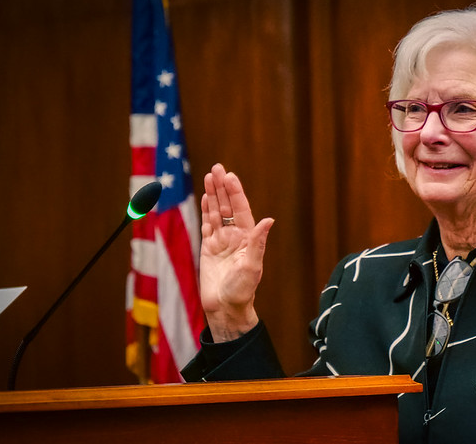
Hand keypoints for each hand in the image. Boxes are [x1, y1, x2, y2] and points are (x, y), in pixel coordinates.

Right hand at [200, 164, 273, 341]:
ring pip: (216, 212)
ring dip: (213, 194)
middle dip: (222, 187)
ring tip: (209, 176)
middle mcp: (236, 236)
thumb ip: (258, 242)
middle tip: (217, 168)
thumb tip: (269, 220)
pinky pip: (207, 225)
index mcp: (248, 238)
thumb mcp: (252, 266)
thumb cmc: (242, 290)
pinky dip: (206, 210)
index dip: (235, 192)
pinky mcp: (209, 248)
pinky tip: (205, 197)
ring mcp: (221, 241)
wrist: (226, 307)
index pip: (241, 209)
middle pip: (228, 206)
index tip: (229, 177)